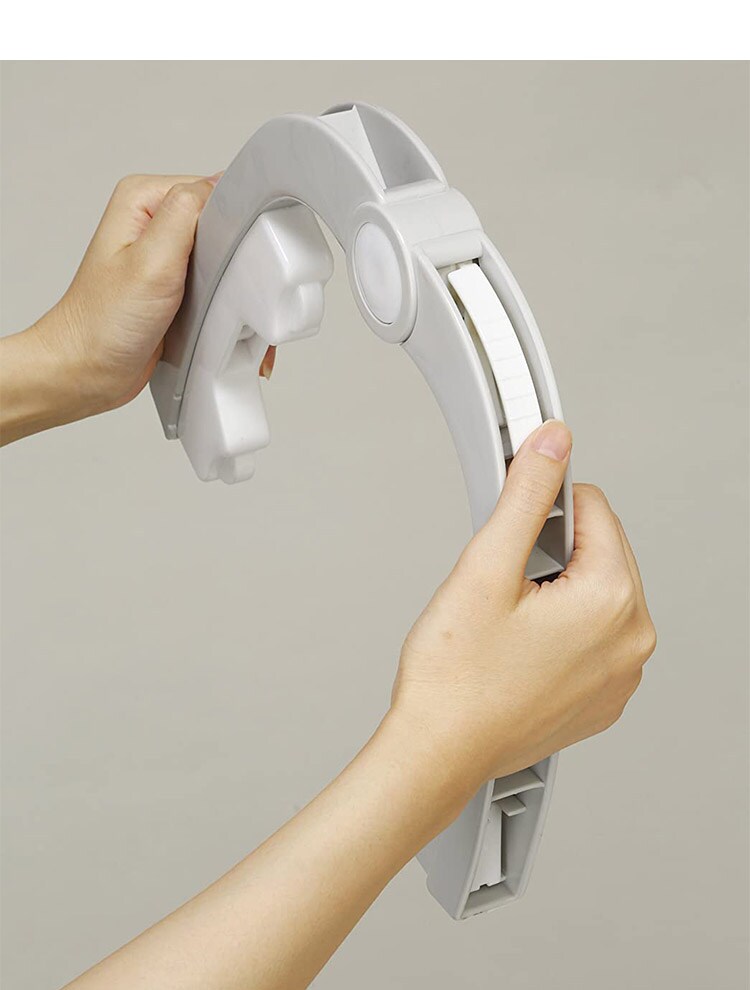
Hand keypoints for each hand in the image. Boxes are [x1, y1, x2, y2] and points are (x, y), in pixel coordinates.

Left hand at [1, 174, 275, 443]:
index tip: (236, 257)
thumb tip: (221, 186)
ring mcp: (168, 254)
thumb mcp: (149, 260)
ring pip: (226, 256)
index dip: (233, 222)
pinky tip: (229, 323)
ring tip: (232, 311)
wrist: (88, 371)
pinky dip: (229, 304)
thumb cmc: (104, 323)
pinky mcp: (178, 285)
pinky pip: (219, 283)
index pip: (212, 191)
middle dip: (239, 257)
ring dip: (237, 285)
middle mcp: (156, 221)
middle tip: (235, 289)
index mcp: (144, 199)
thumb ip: (184, 214)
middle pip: (224, 223)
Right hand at [390, 418, 655, 787]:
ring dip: (556, 591)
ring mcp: (622, 675)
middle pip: (600, 550)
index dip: (542, 508)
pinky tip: (519, 650)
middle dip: (551, 554)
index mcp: (613, 602)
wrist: (438, 753)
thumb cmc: (455, 678)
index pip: (594, 508)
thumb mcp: (486, 568)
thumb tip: (554, 443)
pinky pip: (594, 636)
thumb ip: (527, 495)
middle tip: (501, 589)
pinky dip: (562, 630)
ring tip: (507, 623)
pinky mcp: (604, 698)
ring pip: (595, 593)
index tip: (510, 533)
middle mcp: (632, 641)